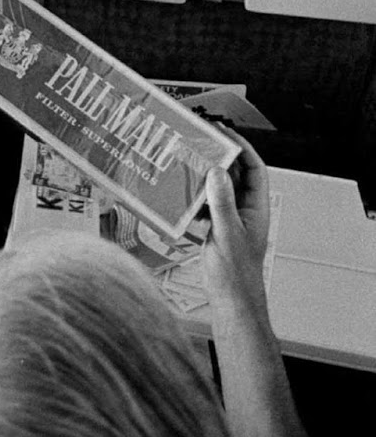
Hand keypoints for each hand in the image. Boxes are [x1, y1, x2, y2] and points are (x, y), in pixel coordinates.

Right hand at [202, 131, 270, 310]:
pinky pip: (205, 205)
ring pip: (218, 188)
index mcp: (256, 208)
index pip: (254, 169)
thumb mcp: (228, 234)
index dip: (242, 148)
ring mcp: (230, 219)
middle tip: (201, 142)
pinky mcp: (215, 229)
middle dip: (219, 157)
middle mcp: (244, 210)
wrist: (231, 302)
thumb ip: (222, 203)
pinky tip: (181, 195)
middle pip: (234, 174)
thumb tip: (218, 172)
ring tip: (187, 163)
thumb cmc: (236, 275)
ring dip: (203, 176)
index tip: (224, 133)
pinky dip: (193, 197)